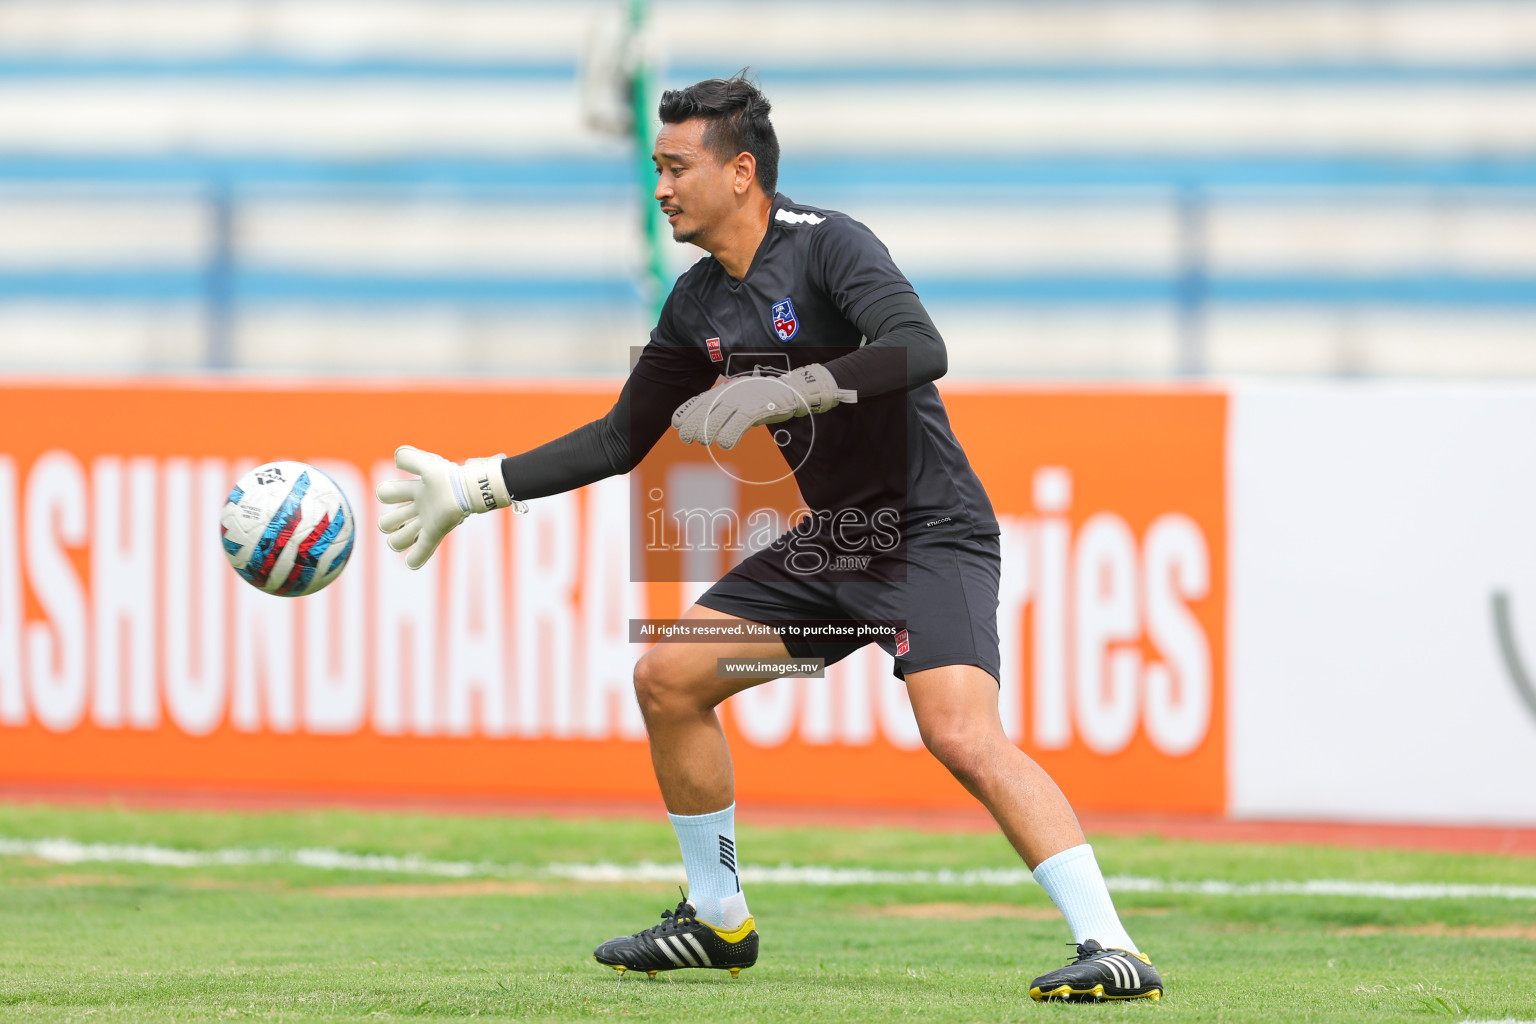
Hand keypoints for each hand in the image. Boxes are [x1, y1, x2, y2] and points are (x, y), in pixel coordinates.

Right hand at [376, 445, 525, 568]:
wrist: (471, 490)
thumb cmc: (450, 478)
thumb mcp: (427, 465)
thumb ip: (409, 458)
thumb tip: (395, 460)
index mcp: (414, 490)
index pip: (385, 495)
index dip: (387, 494)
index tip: (406, 490)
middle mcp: (418, 507)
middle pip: (386, 523)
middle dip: (389, 522)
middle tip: (406, 516)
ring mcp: (426, 522)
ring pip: (399, 539)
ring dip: (401, 539)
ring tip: (414, 532)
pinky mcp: (436, 533)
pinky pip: (421, 551)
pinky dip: (415, 559)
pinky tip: (413, 561)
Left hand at [671, 363, 856, 449]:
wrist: (799, 390)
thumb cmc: (771, 399)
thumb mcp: (746, 403)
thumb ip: (729, 412)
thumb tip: (712, 429)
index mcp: (730, 390)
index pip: (703, 400)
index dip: (687, 411)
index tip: (676, 424)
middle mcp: (734, 392)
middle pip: (707, 408)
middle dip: (693, 423)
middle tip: (685, 438)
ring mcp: (746, 399)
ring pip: (720, 415)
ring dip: (708, 430)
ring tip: (702, 441)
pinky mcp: (759, 406)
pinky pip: (740, 421)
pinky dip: (730, 434)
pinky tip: (725, 445)